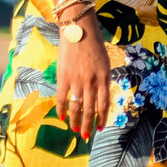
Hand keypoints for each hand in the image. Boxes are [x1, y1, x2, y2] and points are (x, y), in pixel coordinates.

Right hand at [56, 14, 111, 138]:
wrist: (79, 30)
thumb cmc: (94, 44)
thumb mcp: (105, 61)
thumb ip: (103, 78)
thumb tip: (100, 95)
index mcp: (104, 77)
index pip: (104, 103)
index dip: (102, 118)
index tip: (101, 128)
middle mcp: (92, 81)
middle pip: (91, 109)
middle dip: (89, 124)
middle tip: (88, 136)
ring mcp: (76, 80)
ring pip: (77, 107)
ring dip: (76, 121)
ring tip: (76, 130)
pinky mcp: (63, 78)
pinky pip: (61, 99)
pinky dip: (61, 110)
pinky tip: (62, 118)